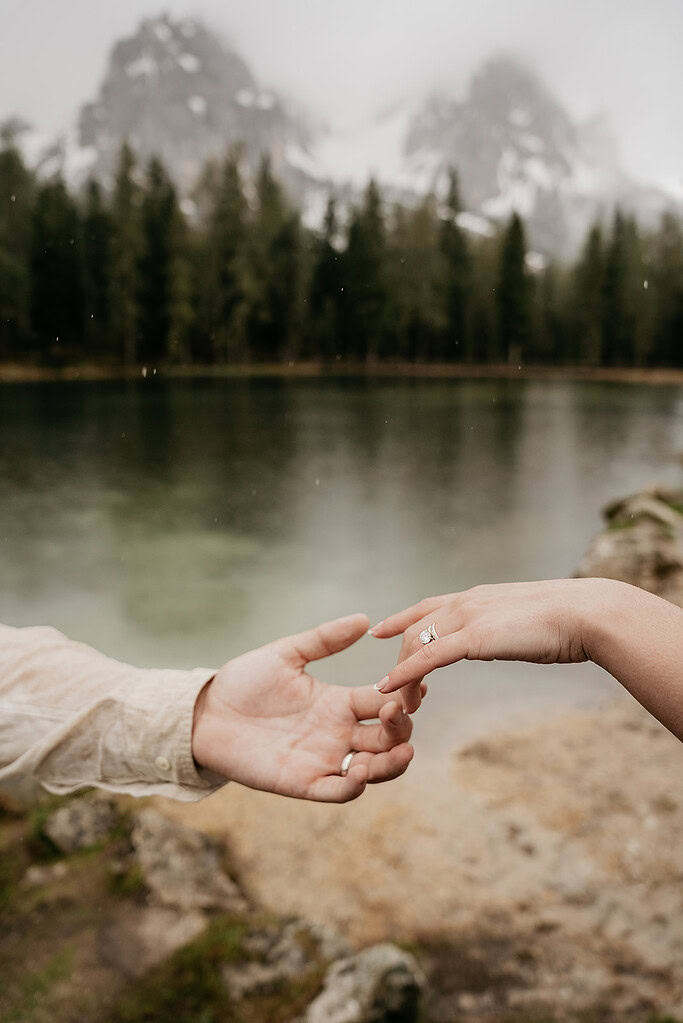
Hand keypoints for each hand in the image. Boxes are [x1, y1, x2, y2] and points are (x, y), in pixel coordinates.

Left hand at [192, 613, 418, 802]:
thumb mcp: (286, 654)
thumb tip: (364, 619)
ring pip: (374, 768)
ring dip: (391, 762)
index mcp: (338, 702)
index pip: (384, 701)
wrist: (206, 713)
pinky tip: (361, 769)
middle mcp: (338, 733)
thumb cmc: (243, 682)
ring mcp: (323, 759)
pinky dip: (355, 785)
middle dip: (402, 729)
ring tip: (400, 751)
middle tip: (398, 714)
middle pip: (387, 738)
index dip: (404, 695)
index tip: (419, 684)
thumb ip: (324, 639)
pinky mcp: (303, 783)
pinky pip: (338, 791)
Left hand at [370, 579, 609, 696]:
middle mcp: (466, 602)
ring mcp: (468, 617)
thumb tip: (502, 637)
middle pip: (415, 628)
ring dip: (402, 675)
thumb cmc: (567, 621)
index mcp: (478, 597)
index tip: (381, 630)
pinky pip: (427, 658)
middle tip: (394, 688)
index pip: (428, 605)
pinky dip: (404, 673)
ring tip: (400, 702)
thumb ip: (504, 628)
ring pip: (416, 644)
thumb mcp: (525, 621)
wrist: (586, 615)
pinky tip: (390, 689)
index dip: (402, 618)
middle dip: (400, 659)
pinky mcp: (473, 638)